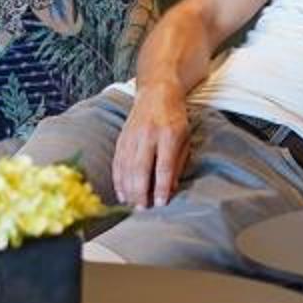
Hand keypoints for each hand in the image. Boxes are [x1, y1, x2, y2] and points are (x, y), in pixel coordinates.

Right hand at [112, 81, 192, 209]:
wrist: (156, 93)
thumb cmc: (175, 118)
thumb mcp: (185, 137)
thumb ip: (178, 163)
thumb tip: (171, 189)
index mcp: (168, 134)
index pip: (163, 165)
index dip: (161, 186)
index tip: (161, 203)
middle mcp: (147, 135)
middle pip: (141, 169)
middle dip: (140, 192)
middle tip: (143, 210)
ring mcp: (132, 136)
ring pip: (126, 168)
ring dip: (128, 190)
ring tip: (133, 206)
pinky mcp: (121, 139)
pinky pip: (117, 163)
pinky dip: (118, 180)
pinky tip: (121, 193)